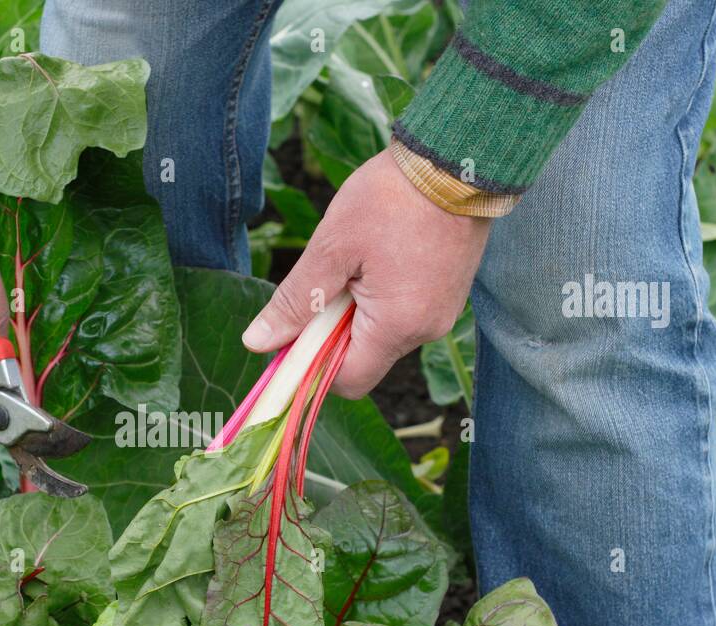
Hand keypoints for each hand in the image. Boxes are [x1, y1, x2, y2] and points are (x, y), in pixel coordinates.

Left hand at [242, 150, 489, 398]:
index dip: (312, 365)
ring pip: (382, 333)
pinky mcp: (448, 292)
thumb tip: (257, 342)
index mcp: (398, 326)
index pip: (348, 381)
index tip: (292, 332)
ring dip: (356, 309)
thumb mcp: (332, 247)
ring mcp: (443, 312)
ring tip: (356, 259)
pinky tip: (377, 256)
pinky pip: (403, 312)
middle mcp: (427, 330)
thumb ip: (295, 301)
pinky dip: (380, 296)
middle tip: (326, 278)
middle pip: (364, 358)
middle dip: (333, 331)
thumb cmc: (392, 197)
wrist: (457, 155)